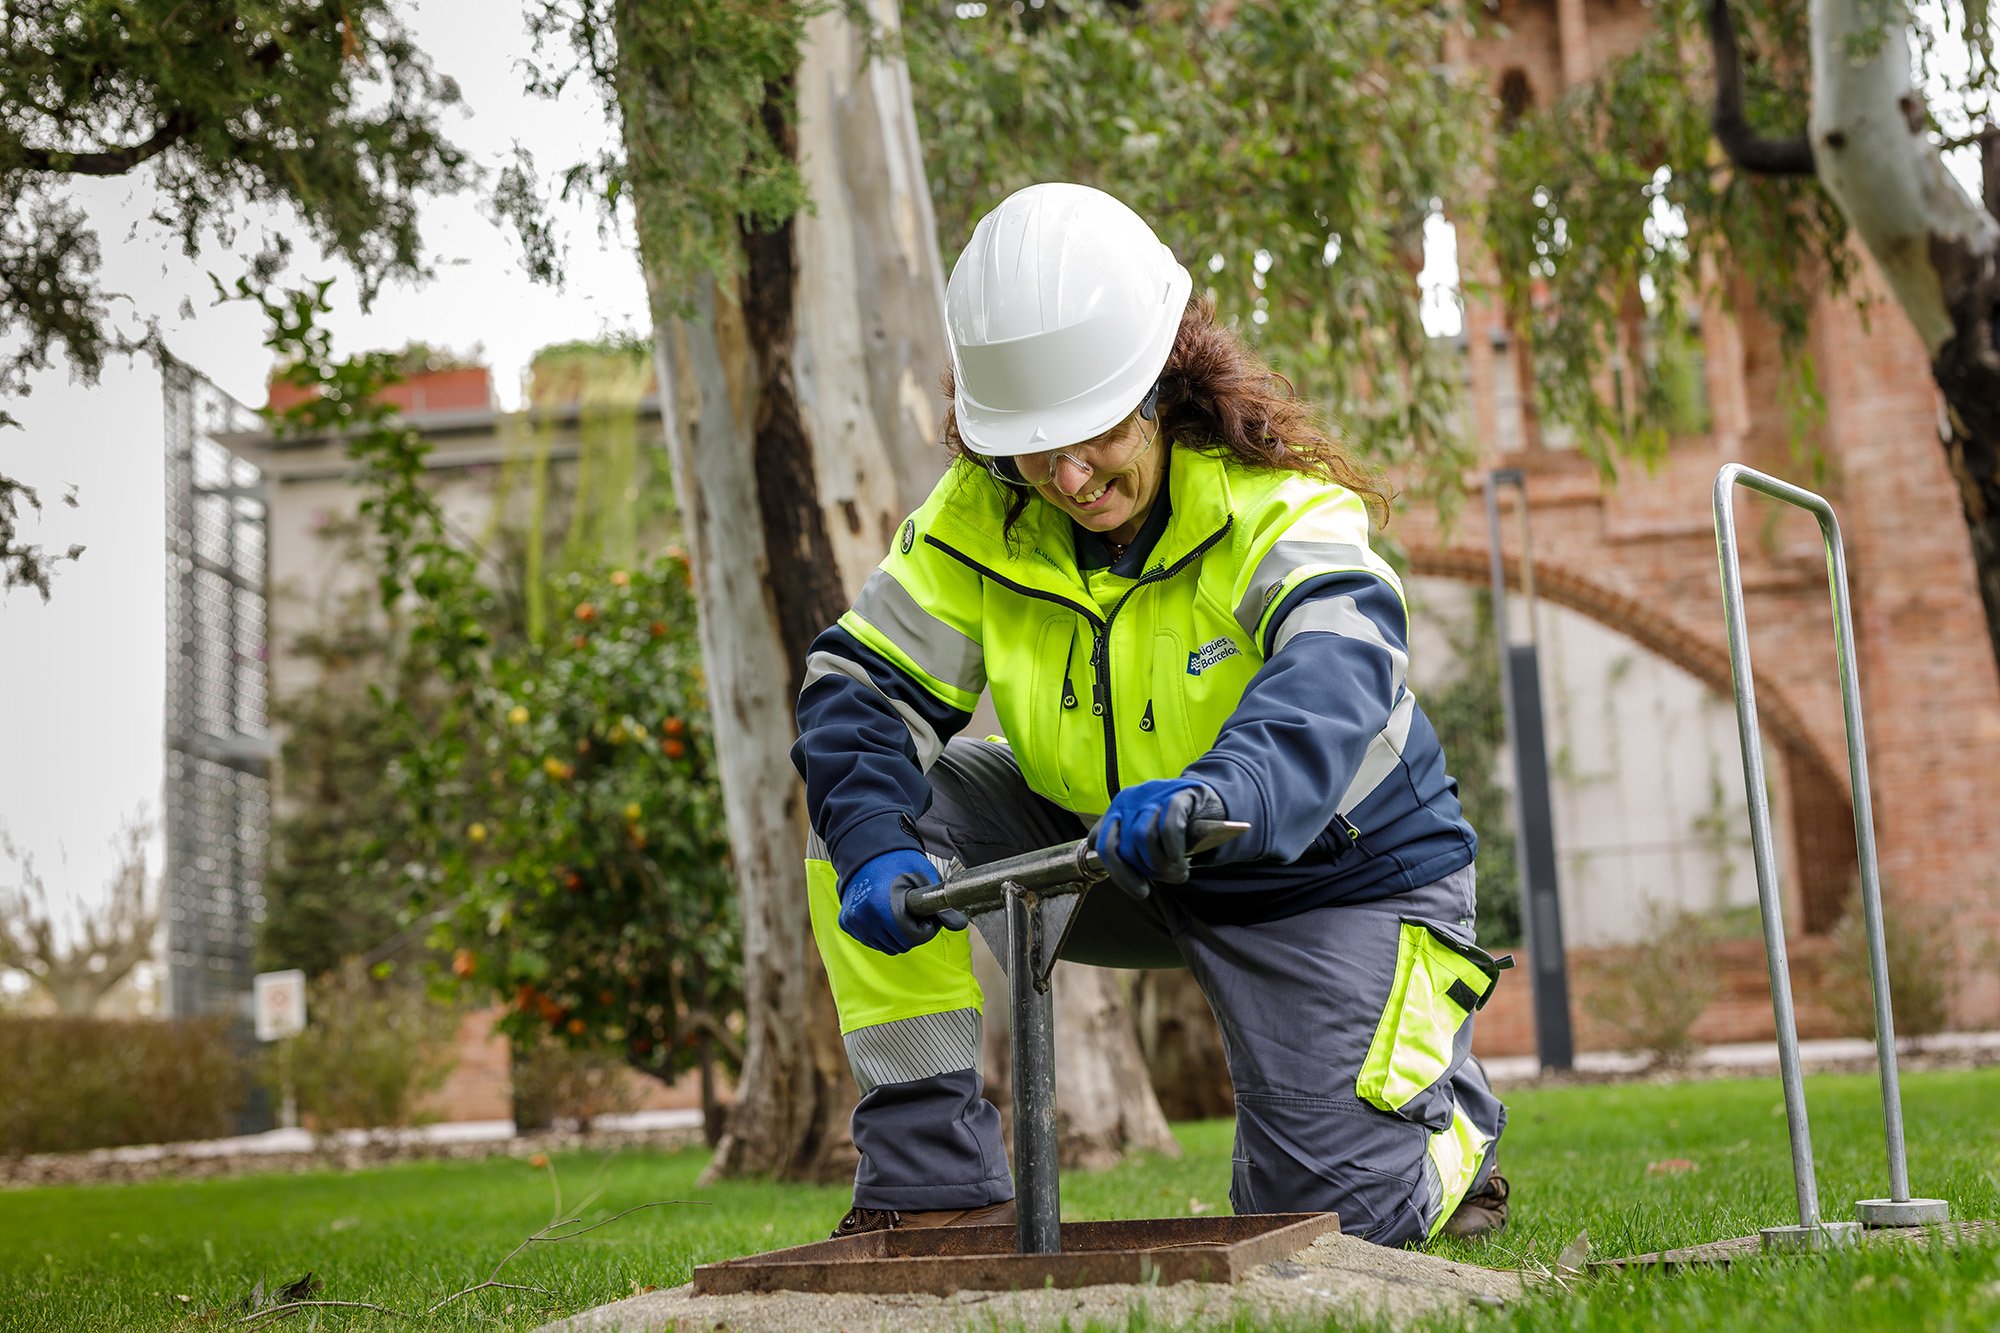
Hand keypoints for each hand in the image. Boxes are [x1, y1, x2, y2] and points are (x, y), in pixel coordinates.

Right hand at [838, 849, 966, 954]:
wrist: (866, 851)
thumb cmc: (897, 862)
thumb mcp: (923, 878)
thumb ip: (940, 904)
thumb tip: (960, 925)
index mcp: (883, 906)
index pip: (912, 938)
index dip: (925, 929)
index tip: (926, 916)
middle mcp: (865, 917)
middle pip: (900, 945)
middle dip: (911, 934)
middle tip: (913, 913)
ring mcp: (853, 921)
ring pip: (886, 947)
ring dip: (896, 936)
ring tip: (898, 912)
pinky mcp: (846, 923)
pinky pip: (871, 941)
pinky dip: (881, 934)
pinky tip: (884, 915)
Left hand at [1094, 779, 1226, 899]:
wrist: (1211, 804)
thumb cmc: (1177, 829)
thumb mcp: (1150, 843)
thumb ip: (1132, 854)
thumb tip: (1126, 879)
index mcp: (1116, 809)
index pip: (1101, 845)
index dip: (1119, 873)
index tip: (1140, 889)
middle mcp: (1130, 799)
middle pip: (1123, 846)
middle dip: (1144, 871)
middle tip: (1164, 876)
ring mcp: (1153, 793)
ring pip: (1142, 836)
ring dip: (1160, 862)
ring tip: (1178, 869)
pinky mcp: (1179, 793)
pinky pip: (1168, 826)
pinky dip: (1173, 848)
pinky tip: (1179, 858)